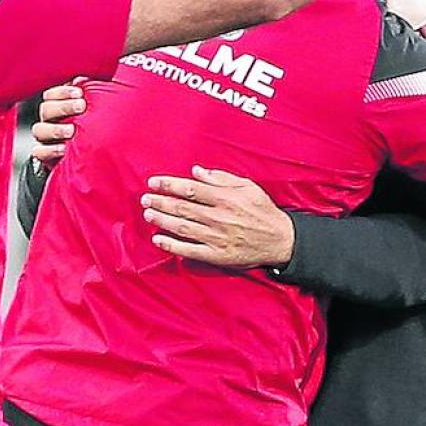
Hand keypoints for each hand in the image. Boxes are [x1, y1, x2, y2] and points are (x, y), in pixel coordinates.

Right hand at [30, 84, 86, 168]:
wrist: (87, 157)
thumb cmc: (92, 127)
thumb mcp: (91, 109)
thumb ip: (90, 93)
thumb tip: (86, 79)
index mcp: (58, 105)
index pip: (51, 94)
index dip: (63, 91)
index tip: (80, 92)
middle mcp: (49, 120)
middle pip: (46, 109)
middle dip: (63, 106)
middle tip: (81, 106)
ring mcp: (46, 138)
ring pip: (39, 129)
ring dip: (55, 129)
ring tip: (72, 130)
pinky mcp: (46, 155)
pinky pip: (39, 152)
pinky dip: (50, 150)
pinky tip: (63, 149)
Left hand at [142, 166, 293, 268]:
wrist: (280, 240)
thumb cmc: (263, 211)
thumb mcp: (247, 187)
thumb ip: (220, 178)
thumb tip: (196, 171)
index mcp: (225, 198)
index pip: (190, 189)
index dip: (169, 185)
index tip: (153, 182)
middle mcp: (218, 217)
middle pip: (182, 207)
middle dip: (160, 202)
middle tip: (144, 198)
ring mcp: (216, 237)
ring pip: (182, 227)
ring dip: (162, 220)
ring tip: (147, 214)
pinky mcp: (216, 255)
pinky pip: (189, 250)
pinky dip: (171, 245)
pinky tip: (158, 239)